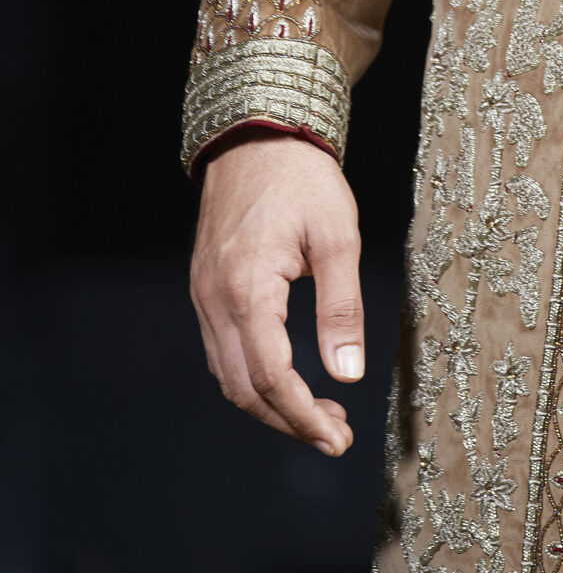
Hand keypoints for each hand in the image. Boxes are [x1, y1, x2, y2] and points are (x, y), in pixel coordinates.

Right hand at [190, 130, 363, 454]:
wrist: (257, 135)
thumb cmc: (302, 180)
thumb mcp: (337, 237)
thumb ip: (342, 307)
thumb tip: (347, 373)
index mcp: (248, 288)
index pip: (271, 377)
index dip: (303, 416)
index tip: (337, 438)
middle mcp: (215, 299)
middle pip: (243, 389)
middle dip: (288, 421)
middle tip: (335, 435)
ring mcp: (204, 295)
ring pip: (229, 376)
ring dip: (270, 404)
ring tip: (320, 413)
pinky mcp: (205, 289)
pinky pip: (223, 351)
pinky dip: (253, 377)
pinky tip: (288, 378)